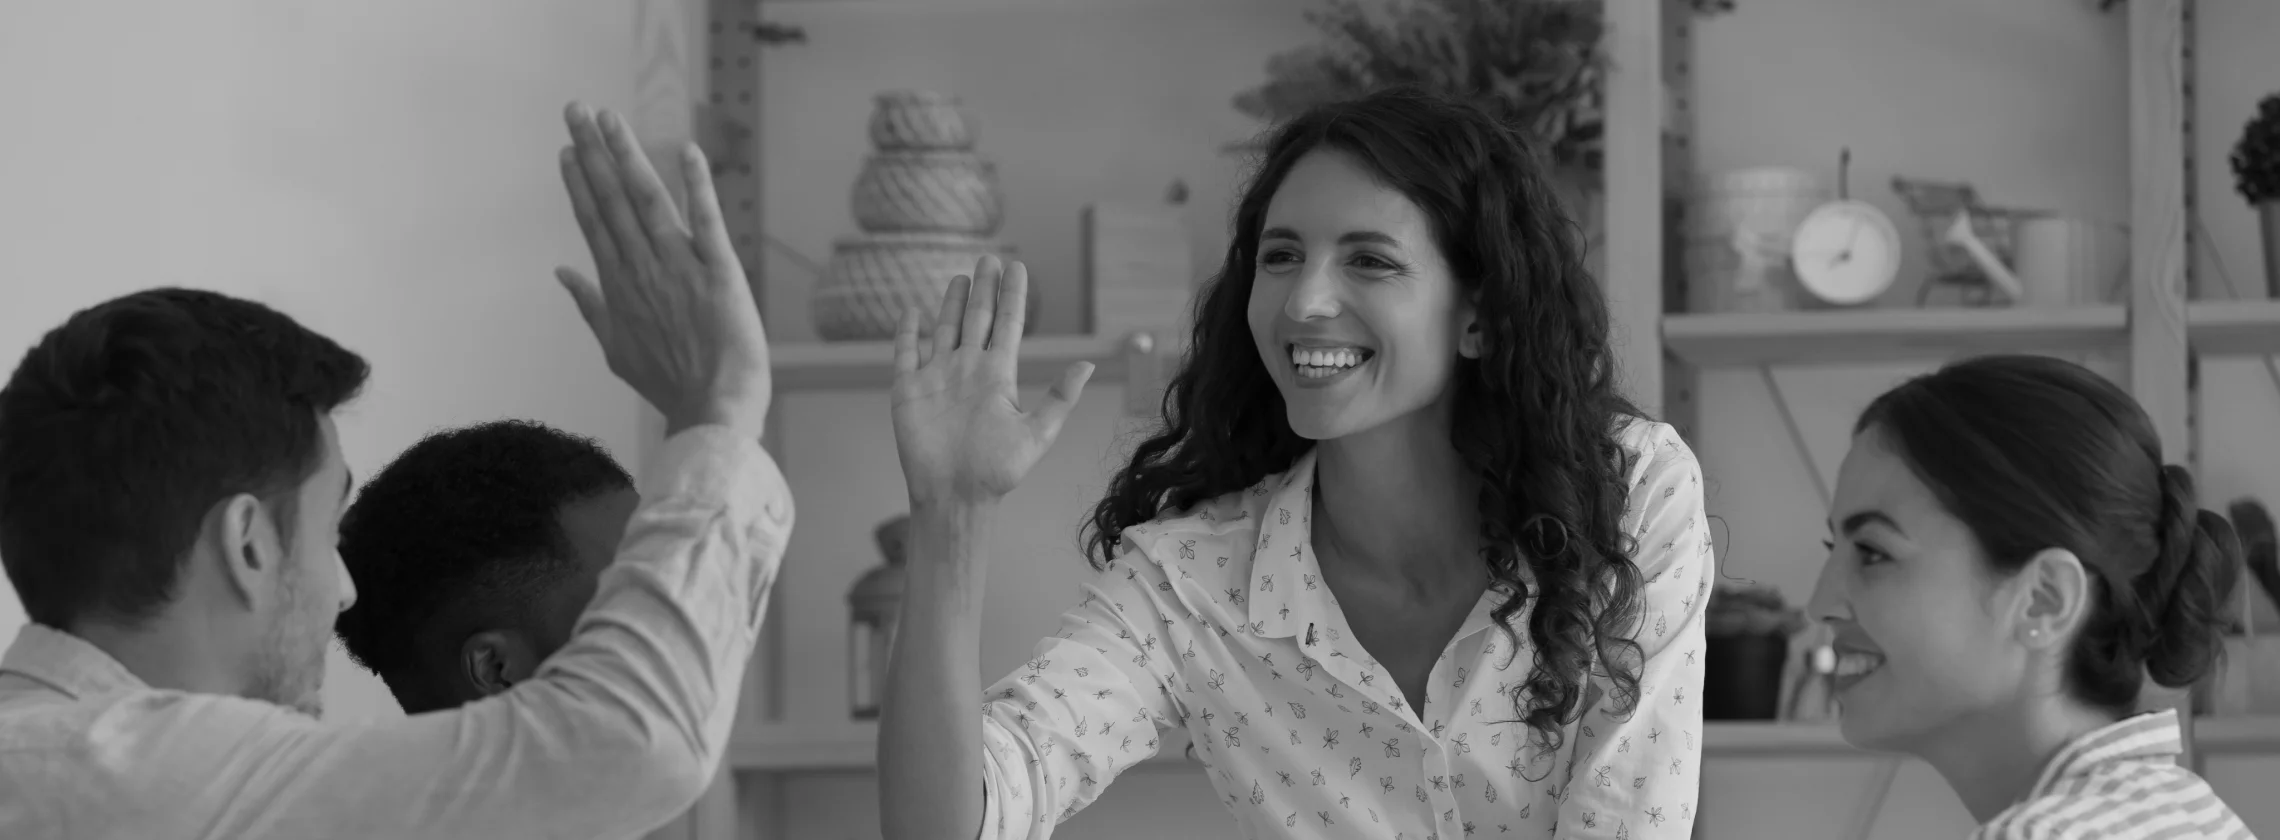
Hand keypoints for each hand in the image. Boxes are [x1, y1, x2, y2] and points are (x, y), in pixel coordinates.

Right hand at [553, 103, 771, 439]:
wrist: (713, 407)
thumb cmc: (669, 382)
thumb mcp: (616, 348)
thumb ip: (589, 305)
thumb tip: (561, 274)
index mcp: (619, 285)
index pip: (594, 222)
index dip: (579, 183)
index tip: (567, 150)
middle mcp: (642, 268)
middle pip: (612, 200)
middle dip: (592, 152)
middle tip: (575, 110)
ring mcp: (678, 266)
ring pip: (647, 199)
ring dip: (627, 155)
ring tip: (609, 118)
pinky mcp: (719, 270)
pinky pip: (707, 220)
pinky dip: (697, 186)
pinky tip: (688, 150)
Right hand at [891, 257, 1091, 510]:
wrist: (955, 495)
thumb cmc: (997, 472)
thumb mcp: (1037, 434)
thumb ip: (1060, 398)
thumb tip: (1087, 364)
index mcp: (998, 376)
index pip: (1007, 324)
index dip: (1013, 296)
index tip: (1018, 268)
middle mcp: (968, 370)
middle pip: (978, 318)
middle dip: (985, 289)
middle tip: (990, 259)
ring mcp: (937, 377)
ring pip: (945, 329)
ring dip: (952, 303)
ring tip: (961, 277)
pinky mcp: (908, 390)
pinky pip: (906, 353)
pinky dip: (907, 332)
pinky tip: (911, 311)